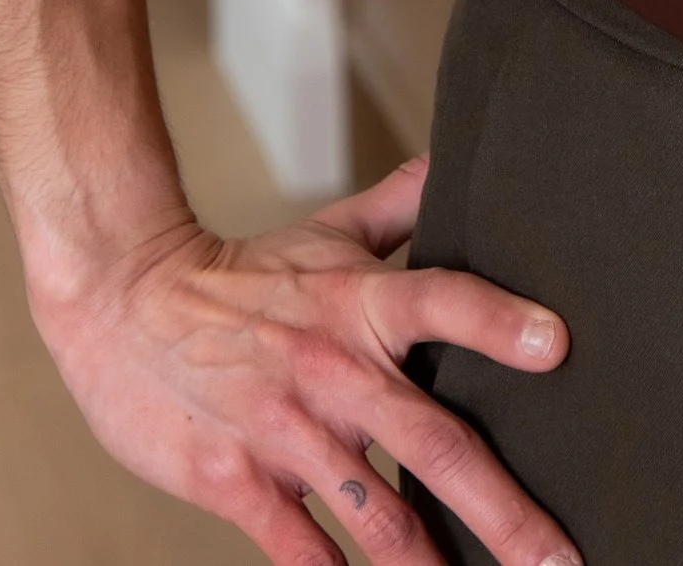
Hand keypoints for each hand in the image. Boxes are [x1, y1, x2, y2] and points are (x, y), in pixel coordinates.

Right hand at [28, 152, 578, 565]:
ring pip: (374, 513)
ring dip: (429, 564)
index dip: (498, 320)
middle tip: (556, 554)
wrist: (124, 300)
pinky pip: (299, 549)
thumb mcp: (327, 230)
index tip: (558, 346)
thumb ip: (401, 202)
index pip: (442, 298)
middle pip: (431, 439)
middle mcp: (333, 369)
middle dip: (500, 506)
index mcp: (360, 302)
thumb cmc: (241, 275)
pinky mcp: (238, 482)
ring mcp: (285, 433)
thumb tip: (461, 158)